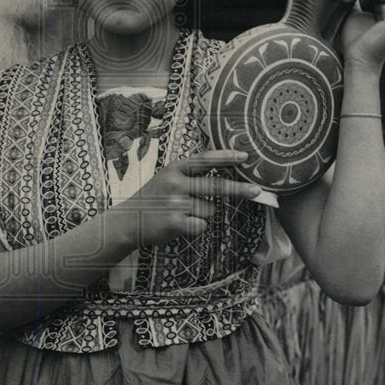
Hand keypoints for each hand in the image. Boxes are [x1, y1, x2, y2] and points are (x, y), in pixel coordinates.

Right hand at [112, 150, 260, 246]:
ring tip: (183, 214)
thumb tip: (223, 173)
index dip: (225, 157)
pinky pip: (201, 225)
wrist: (127, 221)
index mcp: (174, 168)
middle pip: (216, 185)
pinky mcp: (175, 223)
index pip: (204, 160)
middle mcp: (175, 183)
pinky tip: (180, 225)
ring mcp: (175, 203)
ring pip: (210, 209)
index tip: (244, 157)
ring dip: (203, 214)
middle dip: (239, 189)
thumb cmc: (153, 198)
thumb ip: (190, 174)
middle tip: (256, 191)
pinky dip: (196, 227)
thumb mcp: (167, 177)